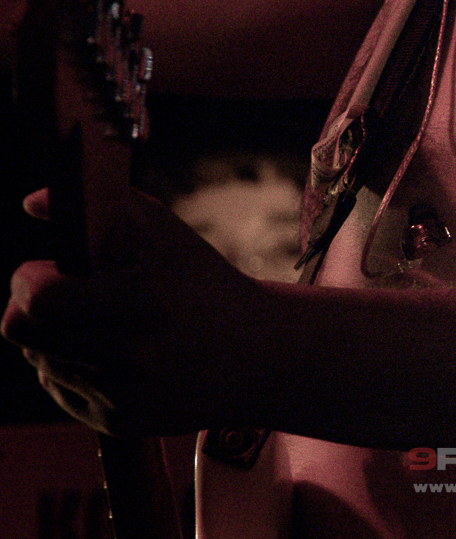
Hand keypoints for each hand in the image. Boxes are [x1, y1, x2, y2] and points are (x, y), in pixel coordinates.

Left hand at [2, 188, 268, 436]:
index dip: (28, 280)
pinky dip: (73, 370)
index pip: (41, 299)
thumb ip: (105, 205)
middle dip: (28, 308)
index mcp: (144, 298)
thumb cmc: (206, 285)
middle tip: (56, 294)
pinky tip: (111, 354)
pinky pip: (61, 392)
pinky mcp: (121, 422)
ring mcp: (125, 393)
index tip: (41, 269)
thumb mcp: (169, 234)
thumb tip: (32, 202)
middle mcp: (133, 352)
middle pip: (25, 333)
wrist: (261, 355)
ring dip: (54, 339)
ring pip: (39, 362)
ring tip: (98, 322)